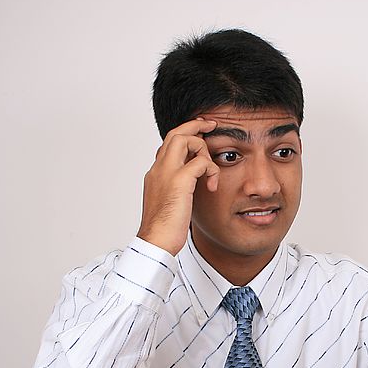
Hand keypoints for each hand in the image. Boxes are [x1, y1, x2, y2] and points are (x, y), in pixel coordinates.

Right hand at [136, 118, 219, 254]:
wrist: (155, 242)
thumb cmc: (164, 229)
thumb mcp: (171, 203)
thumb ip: (179, 189)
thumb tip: (192, 184)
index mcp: (155, 174)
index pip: (168, 144)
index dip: (185, 134)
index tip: (200, 133)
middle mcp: (158, 169)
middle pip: (174, 133)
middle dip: (195, 125)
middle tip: (212, 125)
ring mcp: (166, 173)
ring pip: (184, 139)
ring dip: (203, 149)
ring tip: (210, 171)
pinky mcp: (179, 182)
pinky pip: (200, 162)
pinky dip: (210, 169)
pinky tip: (212, 185)